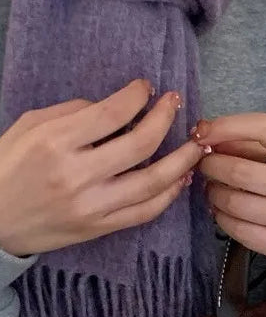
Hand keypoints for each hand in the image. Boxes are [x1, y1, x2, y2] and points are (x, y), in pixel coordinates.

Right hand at [0, 78, 205, 256]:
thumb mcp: (30, 126)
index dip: (137, 96)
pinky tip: (181, 178)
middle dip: (166, 119)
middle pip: (140, 145)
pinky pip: (146, 212)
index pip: (112, 114)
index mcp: (56, 143)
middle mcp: (77, 175)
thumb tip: (116, 108)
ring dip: (182, 161)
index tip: (147, 88)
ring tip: (196, 144)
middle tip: (176, 103)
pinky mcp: (100, 228)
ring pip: (153, 182)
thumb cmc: (9, 165)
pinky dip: (169, 194)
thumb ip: (73, 113)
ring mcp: (92, 206)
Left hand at [191, 112, 265, 275]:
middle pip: (241, 171)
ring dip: (214, 195)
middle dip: (212, 167)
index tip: (202, 132)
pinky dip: (223, 219)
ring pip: (236, 204)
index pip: (265, 129)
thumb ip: (253, 147)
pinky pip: (241, 231)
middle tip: (204, 168)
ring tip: (213, 191)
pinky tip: (223, 213)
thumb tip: (207, 135)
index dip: (227, 126)